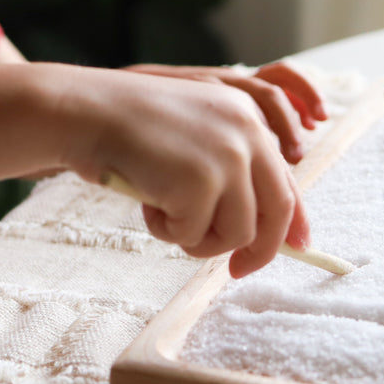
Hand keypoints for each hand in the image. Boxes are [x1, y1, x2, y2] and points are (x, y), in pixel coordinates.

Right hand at [61, 68, 310, 277]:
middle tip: (238, 271)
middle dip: (258, 250)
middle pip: (276, 211)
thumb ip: (228, 172)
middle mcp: (248, 132)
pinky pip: (194, 234)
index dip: (293, 221)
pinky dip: (167, 230)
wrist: (86, 112)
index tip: (298, 248)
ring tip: (164, 215)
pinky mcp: (201, 180)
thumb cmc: (128, 133)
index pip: (286, 180)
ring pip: (237, 232)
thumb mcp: (193, 141)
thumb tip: (256, 230)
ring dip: (198, 239)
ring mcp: (227, 156)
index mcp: (248, 118)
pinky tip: (145, 202)